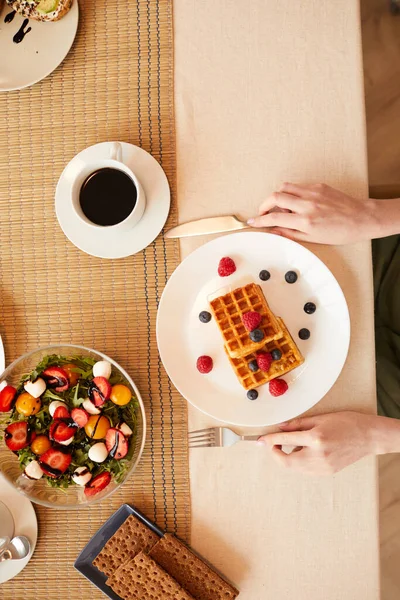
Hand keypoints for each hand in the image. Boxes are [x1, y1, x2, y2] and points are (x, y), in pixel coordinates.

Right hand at [247, 183, 394, 243]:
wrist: (361, 219)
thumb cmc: (340, 232)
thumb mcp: (313, 239)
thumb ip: (290, 233)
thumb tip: (274, 230)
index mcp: (305, 221)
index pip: (274, 218)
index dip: (260, 220)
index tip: (252, 222)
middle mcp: (307, 205)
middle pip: (275, 197)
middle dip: (264, 204)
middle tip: (262, 212)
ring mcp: (313, 192)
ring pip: (285, 187)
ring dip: (277, 195)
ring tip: (279, 206)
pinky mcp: (319, 185)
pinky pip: (298, 186)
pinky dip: (292, 193)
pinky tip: (296, 202)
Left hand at [258, 411, 385, 474]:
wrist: (369, 437)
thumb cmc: (347, 422)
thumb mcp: (320, 418)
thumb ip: (297, 424)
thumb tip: (279, 428)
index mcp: (315, 438)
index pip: (284, 441)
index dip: (269, 441)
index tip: (260, 440)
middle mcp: (318, 456)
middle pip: (286, 462)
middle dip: (275, 454)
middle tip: (272, 444)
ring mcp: (323, 467)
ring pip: (294, 468)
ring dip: (286, 458)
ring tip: (291, 445)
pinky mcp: (327, 472)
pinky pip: (305, 470)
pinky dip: (299, 462)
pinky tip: (304, 451)